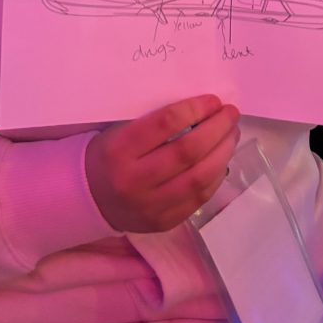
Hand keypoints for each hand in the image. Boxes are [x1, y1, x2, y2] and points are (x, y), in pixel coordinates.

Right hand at [85, 94, 240, 232]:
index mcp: (120, 149)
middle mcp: (134, 180)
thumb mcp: (120, 130)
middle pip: (188, 152)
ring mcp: (151, 206)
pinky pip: (199, 198)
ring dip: (223, 152)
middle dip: (217, 129)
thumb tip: (201, 109)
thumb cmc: (110, 154)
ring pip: (198, 178)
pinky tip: (222, 159)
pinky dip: (216, 176)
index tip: (213, 100)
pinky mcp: (164, 222)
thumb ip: (155, 121)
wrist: (90, 198)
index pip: (165, 124)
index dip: (195, 109)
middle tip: (231, 114)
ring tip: (232, 134)